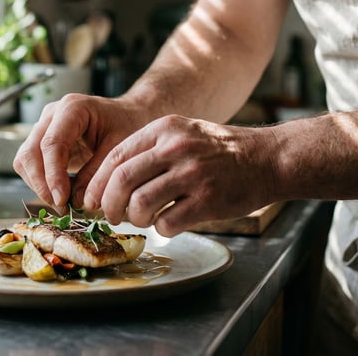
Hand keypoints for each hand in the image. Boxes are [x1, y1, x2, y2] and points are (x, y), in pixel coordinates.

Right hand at [13, 93, 144, 207]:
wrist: (128, 115)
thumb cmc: (127, 125)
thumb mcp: (119, 148)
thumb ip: (98, 173)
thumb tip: (77, 201)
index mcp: (73, 108)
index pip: (51, 143)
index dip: (53, 175)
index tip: (62, 199)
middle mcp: (53, 114)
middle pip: (31, 152)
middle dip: (42, 184)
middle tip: (61, 207)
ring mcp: (45, 126)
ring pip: (25, 160)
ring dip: (39, 185)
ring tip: (63, 203)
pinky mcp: (43, 140)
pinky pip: (31, 165)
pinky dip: (41, 182)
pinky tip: (62, 192)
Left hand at [83, 115, 273, 236]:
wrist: (266, 158)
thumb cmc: (219, 150)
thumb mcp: (183, 132)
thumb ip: (151, 148)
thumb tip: (111, 179)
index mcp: (165, 129)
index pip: (116, 156)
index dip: (98, 182)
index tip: (92, 199)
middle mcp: (176, 148)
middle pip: (122, 180)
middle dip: (109, 205)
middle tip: (112, 216)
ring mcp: (192, 173)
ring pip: (140, 203)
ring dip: (135, 219)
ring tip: (143, 220)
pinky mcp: (208, 200)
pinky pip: (168, 222)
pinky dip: (162, 229)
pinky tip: (169, 224)